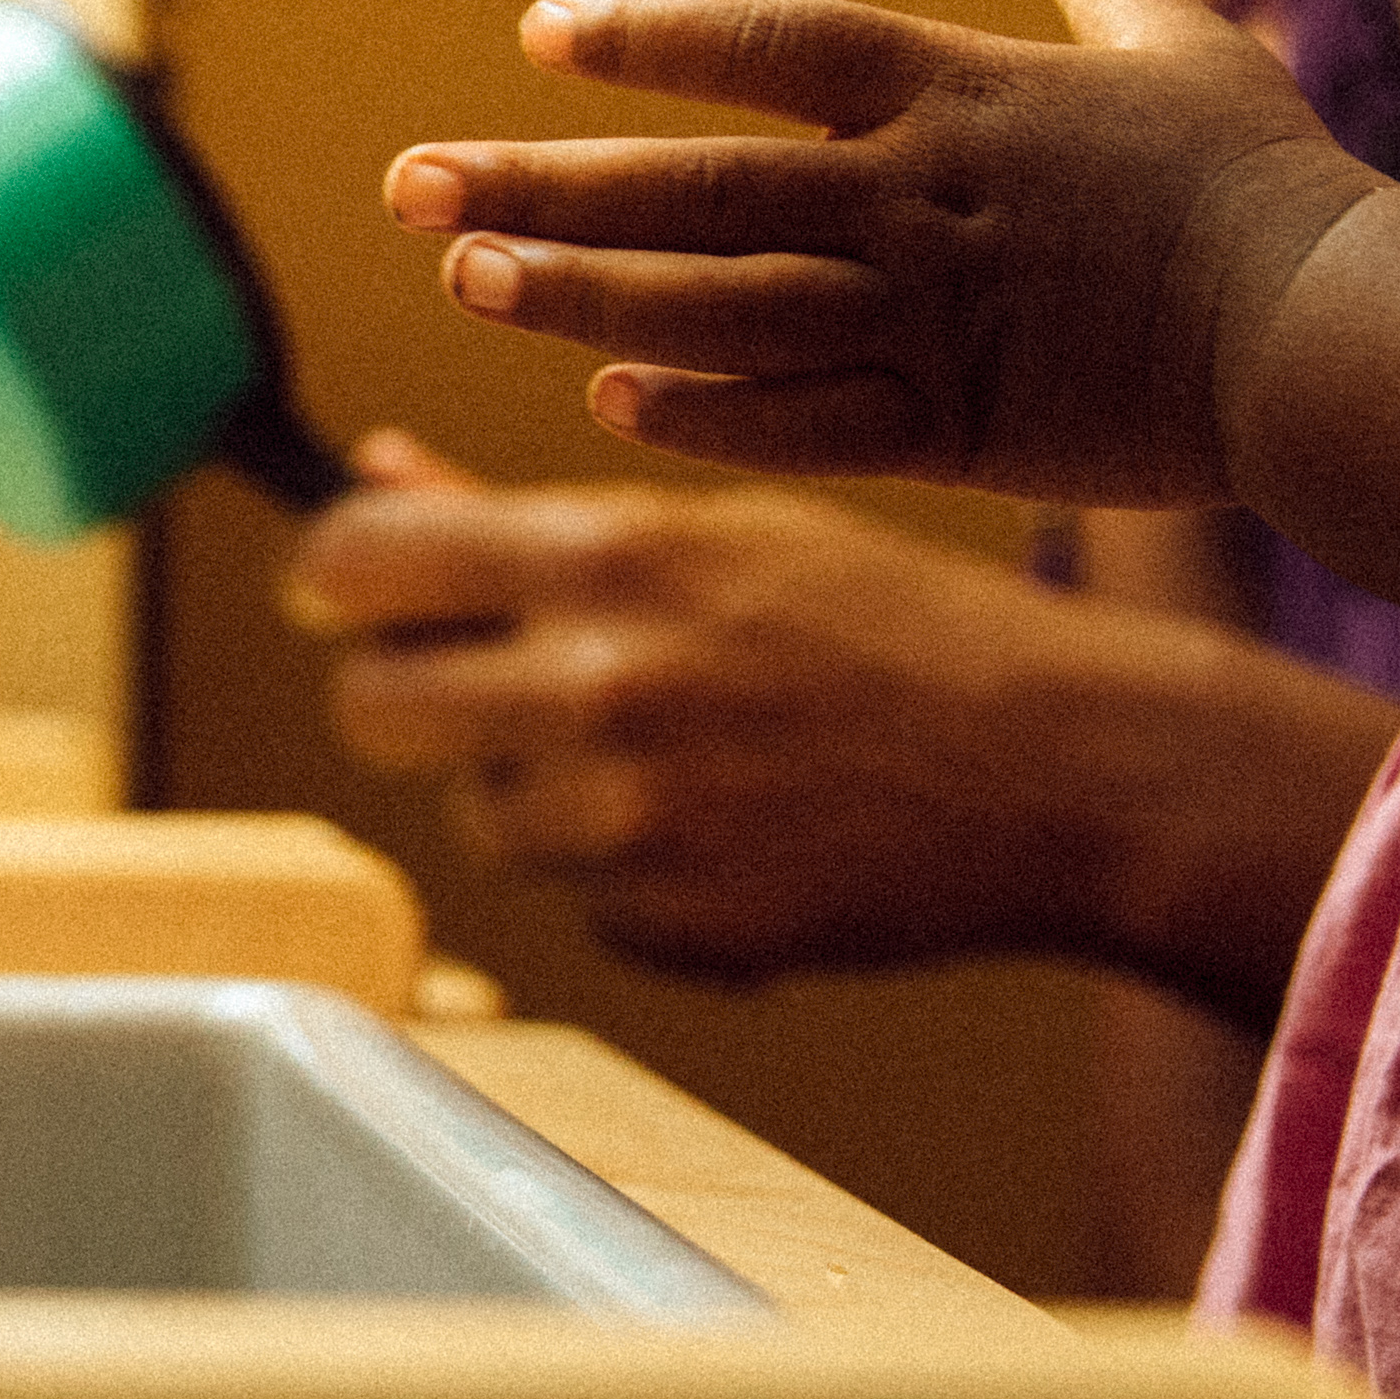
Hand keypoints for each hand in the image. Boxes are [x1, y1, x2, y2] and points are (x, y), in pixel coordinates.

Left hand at [286, 436, 1148, 976]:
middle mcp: (601, 688)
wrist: (1064, 773)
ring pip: (480, 812)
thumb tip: (376, 473)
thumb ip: (526, 519)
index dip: (334, 578)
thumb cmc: (902, 629)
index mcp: (614, 559)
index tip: (346, 594)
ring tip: (676, 753)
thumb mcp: (727, 533)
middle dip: (404, 696)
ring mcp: (629, 821)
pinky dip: (623, 871)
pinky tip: (730, 828)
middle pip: (375, 708)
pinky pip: (575, 898)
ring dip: (535, 788)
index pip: (363, 562)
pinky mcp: (665, 925)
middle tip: (474, 686)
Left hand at [387, 0, 1378, 506]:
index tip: (543, 36)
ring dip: (582, 295)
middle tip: (414, 185)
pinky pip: (804, 420)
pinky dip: (707, 413)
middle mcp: (920, 197)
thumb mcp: (1190, 56)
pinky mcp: (960, 427)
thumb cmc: (1273, 189)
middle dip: (548, 183)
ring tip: (465, 281)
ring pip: (719, 304)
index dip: (656, 38)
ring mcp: (931, 315)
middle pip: (698, 184)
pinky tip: (606, 404)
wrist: (1345, 335)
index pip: (774, 48)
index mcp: (962, 95)